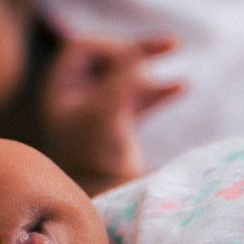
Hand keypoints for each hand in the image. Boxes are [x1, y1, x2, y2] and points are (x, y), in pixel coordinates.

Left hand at [40, 33, 183, 195]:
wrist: (105, 198)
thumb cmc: (96, 156)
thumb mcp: (105, 112)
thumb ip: (120, 80)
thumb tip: (136, 52)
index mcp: (61, 89)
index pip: (82, 48)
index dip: (110, 46)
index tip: (132, 59)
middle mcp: (77, 95)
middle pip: (107, 56)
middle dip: (135, 51)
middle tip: (168, 46)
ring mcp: (99, 108)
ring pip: (126, 75)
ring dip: (150, 65)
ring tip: (175, 48)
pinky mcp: (120, 124)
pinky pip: (140, 97)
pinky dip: (159, 89)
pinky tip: (181, 86)